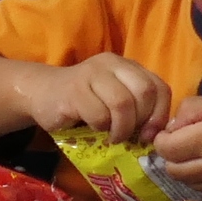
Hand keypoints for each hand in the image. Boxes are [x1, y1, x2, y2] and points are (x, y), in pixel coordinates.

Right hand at [17, 54, 169, 140]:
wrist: (42, 94)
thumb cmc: (84, 103)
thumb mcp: (115, 100)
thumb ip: (137, 108)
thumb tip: (157, 135)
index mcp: (127, 66)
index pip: (160, 87)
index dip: (160, 114)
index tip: (149, 135)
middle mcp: (112, 64)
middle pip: (145, 92)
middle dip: (141, 121)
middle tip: (130, 136)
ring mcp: (92, 74)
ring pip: (123, 103)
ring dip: (121, 128)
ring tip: (113, 136)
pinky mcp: (74, 90)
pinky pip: (99, 114)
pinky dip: (100, 128)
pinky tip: (94, 128)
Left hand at [152, 96, 201, 200]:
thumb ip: (193, 109)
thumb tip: (171, 127)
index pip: (166, 147)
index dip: (162, 139)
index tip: (172, 131)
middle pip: (170, 167)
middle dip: (170, 154)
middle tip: (183, 142)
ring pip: (182, 180)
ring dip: (183, 166)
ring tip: (198, 153)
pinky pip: (199, 188)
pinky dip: (198, 176)